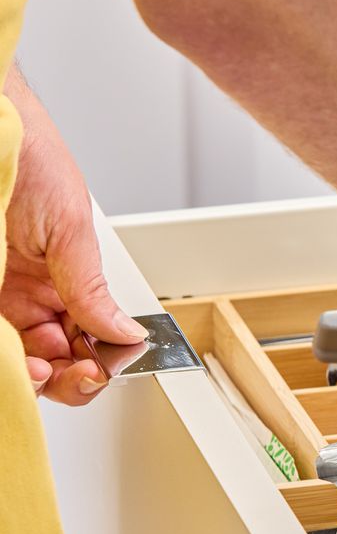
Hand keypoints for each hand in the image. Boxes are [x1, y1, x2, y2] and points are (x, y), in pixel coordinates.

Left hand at [0, 69, 144, 403]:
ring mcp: (1, 296)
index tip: (103, 366)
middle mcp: (33, 294)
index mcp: (67, 280)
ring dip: (35, 372)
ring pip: (24, 357)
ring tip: (36, 367)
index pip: (92, 338)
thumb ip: (93, 288)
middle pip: (58, 358)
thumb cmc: (27, 159)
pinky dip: (7, 358)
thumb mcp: (69, 229)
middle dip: (71, 375)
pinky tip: (16, 360)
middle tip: (77, 372)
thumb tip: (128, 331)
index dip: (102, 360)